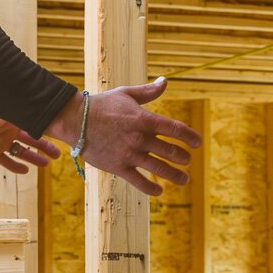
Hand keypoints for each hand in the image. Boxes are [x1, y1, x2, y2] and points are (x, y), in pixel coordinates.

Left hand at [0, 94, 59, 172]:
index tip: (59, 136)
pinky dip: (15, 167)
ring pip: (21, 153)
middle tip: (58, 155)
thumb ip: (23, 112)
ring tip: (46, 164)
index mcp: (16, 121)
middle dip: (45, 148)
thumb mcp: (9, 109)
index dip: (46, 133)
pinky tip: (26, 171)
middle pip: (32, 142)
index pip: (35, 128)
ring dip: (34, 159)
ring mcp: (1, 143)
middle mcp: (10, 132)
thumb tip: (41, 106)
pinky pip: (6, 161)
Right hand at [47, 78, 200, 196]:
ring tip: (184, 179)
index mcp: (145, 119)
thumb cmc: (101, 105)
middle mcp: (140, 138)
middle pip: (171, 151)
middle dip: (183, 157)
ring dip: (175, 175)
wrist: (75, 120)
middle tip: (187, 161)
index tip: (197, 143)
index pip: (176, 129)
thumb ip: (148, 91)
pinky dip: (151, 188)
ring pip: (159, 169)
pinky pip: (139, 182)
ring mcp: (130, 154)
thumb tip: (165, 81)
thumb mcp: (126, 94)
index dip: (190, 137)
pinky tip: (159, 191)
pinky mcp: (118, 167)